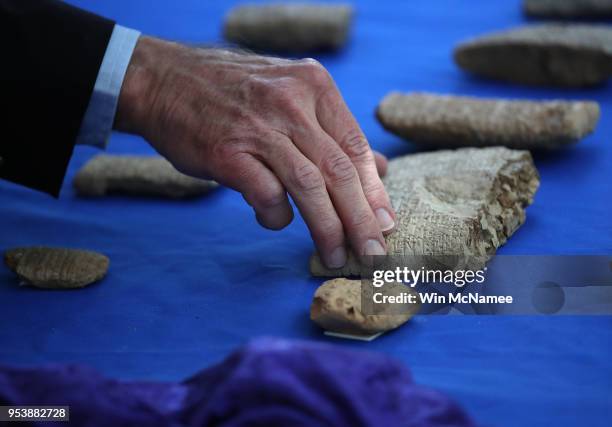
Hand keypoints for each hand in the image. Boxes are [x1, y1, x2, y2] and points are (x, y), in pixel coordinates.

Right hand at [115, 36, 395, 268]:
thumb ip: (333, 133)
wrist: (163, 80)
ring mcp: (258, 126)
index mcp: (314, 86)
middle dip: (361, 218)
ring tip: (335, 256)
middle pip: (338, 170)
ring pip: (309, 186)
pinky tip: (276, 220)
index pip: (355, 147)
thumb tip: (380, 169)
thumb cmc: (232, 95)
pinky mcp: (227, 152)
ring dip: (327, 228)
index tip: (386, 225)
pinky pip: (266, 195)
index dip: (374, 192)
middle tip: (372, 252)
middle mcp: (291, 102)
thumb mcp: (290, 97)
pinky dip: (277, 216)